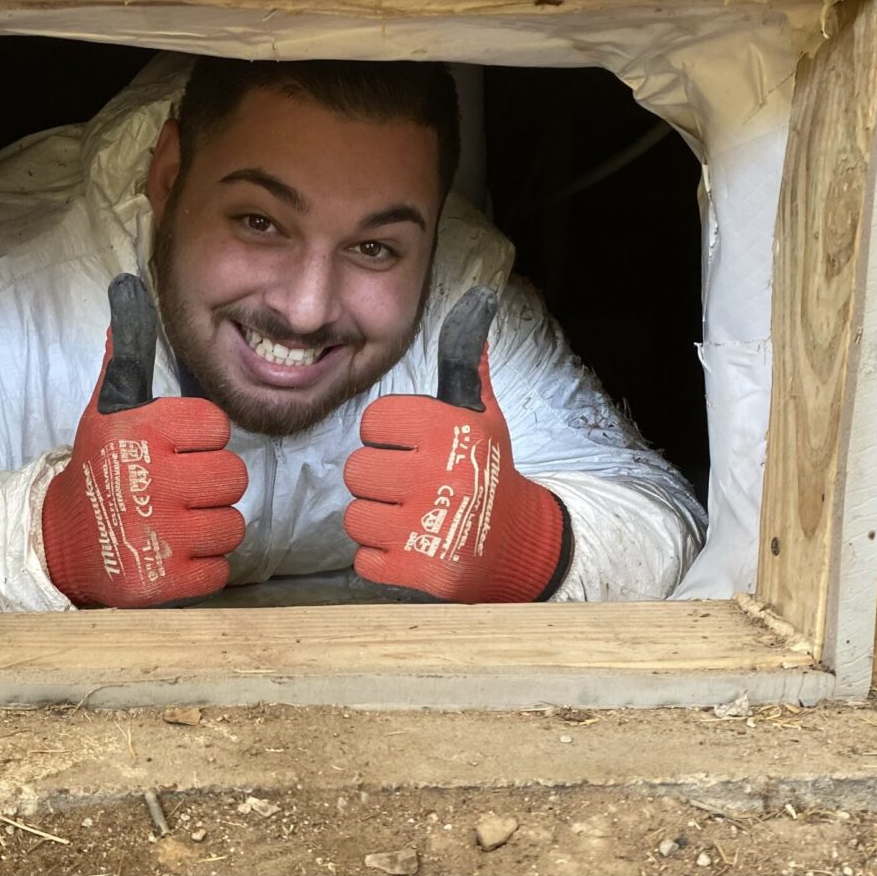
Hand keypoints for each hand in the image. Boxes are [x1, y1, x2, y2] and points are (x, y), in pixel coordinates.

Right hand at [41, 276, 247, 606]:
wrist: (60, 541)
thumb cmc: (98, 469)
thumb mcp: (106, 412)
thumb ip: (128, 360)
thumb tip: (127, 290)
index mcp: (141, 431)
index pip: (218, 426)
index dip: (203, 441)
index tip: (177, 450)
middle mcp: (149, 479)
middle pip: (234, 477)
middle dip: (213, 487)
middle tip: (182, 491)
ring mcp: (156, 534)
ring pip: (233, 525)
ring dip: (211, 528)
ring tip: (177, 523)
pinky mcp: (161, 583)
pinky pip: (220, 570)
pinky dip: (204, 568)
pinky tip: (175, 555)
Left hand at [342, 287, 570, 602]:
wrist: (521, 543)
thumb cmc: (491, 472)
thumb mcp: (485, 417)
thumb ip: (466, 368)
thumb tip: (475, 303)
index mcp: (451, 431)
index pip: (373, 422)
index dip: (385, 436)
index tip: (409, 446)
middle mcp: (441, 476)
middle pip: (356, 472)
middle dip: (376, 481)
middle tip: (408, 486)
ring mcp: (431, 528)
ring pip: (355, 517)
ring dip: (376, 521)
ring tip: (410, 517)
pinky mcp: (423, 572)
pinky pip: (365, 561)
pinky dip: (382, 559)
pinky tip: (412, 547)